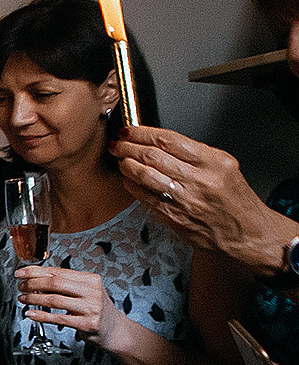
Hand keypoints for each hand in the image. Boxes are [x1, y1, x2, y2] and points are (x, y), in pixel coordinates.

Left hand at [16, 265, 123, 346]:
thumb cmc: (95, 309)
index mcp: (90, 279)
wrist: (115, 330)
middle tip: (21, 286)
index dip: (36, 272)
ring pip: (55, 300)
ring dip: (34, 299)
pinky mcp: (87, 324)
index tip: (21, 272)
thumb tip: (34, 277)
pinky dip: (42, 315)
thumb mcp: (85, 291)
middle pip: (56, 283)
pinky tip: (31, 313)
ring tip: (23, 299)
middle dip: (33, 284)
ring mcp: (91, 308)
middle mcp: (92, 291)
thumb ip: (65, 283)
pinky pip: (59, 318)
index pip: (58, 272)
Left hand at [112, 126, 296, 276]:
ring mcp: (185, 200)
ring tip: (120, 159)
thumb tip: (157, 141)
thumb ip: (194, 153)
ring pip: (144, 176)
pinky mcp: (174, 217)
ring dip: (126, 165)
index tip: (129, 130)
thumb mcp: (225, 167)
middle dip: (128, 147)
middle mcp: (200, 181)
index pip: (169, 140)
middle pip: (152, 156)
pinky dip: (131, 184)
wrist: (246, 234)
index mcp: (214, 163)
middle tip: (118, 143)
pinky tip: (128, 179)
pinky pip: (144, 196)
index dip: (142, 133)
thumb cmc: (235, 200)